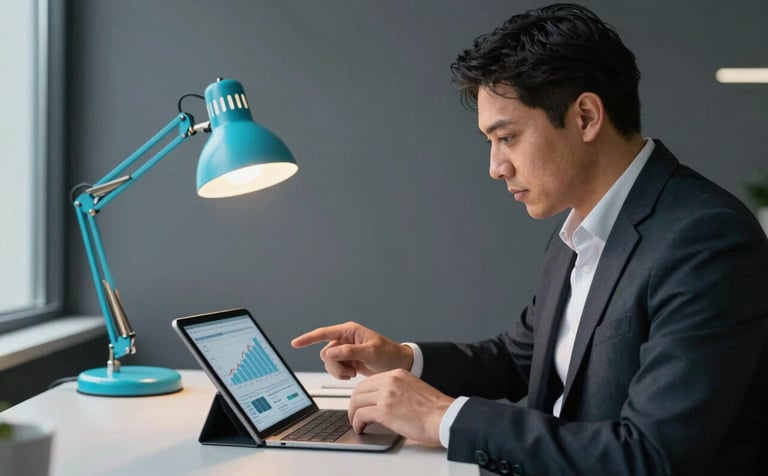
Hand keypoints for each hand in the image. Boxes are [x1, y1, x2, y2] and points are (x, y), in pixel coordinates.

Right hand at [291, 322, 413, 378]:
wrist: (398, 365)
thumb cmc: (389, 354)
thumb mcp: (371, 352)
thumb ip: (350, 352)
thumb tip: (331, 353)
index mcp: (349, 331)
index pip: (324, 333)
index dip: (309, 338)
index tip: (296, 343)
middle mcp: (345, 339)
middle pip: (325, 353)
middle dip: (335, 365)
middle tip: (349, 371)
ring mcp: (345, 351)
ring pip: (328, 362)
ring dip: (338, 371)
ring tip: (353, 373)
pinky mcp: (347, 361)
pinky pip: (334, 369)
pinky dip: (341, 374)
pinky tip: (352, 374)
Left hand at [348, 369, 453, 445]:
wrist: (444, 417)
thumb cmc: (435, 409)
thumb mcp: (414, 389)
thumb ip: (398, 390)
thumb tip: (385, 402)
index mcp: (398, 374)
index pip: (370, 381)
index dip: (362, 394)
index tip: (361, 402)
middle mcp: (390, 381)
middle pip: (360, 389)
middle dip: (354, 403)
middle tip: (355, 413)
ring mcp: (386, 395)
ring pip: (357, 402)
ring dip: (354, 414)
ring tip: (357, 423)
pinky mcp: (384, 411)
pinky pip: (361, 415)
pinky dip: (357, 423)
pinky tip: (361, 428)